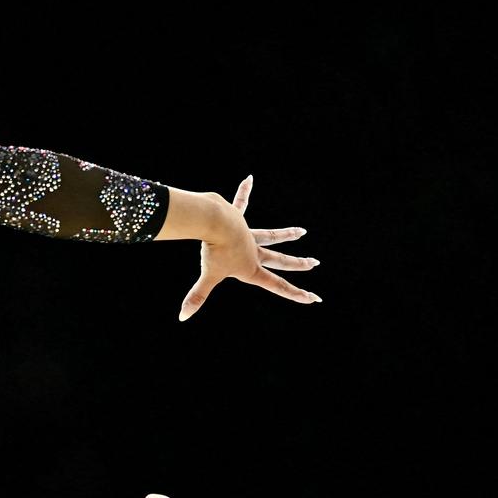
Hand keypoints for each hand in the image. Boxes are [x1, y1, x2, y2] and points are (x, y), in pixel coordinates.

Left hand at [177, 175, 319, 321]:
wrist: (216, 223)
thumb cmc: (214, 250)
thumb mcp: (207, 277)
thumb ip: (196, 297)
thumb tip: (182, 317)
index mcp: (250, 268)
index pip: (276, 285)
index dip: (295, 294)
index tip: (313, 299)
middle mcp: (253, 251)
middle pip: (280, 260)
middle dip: (298, 264)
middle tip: (314, 263)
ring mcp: (247, 233)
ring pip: (271, 235)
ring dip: (286, 234)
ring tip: (302, 232)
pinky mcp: (237, 216)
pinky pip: (242, 203)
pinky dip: (244, 192)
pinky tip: (248, 179)